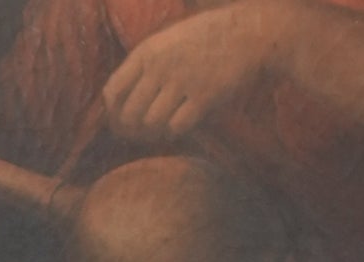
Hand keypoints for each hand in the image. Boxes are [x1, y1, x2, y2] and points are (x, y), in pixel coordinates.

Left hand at [104, 2, 285, 140]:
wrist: (251, 31)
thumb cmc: (207, 38)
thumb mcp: (169, 41)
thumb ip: (144, 66)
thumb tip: (114, 105)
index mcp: (148, 51)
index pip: (112, 92)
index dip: (114, 113)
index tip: (124, 120)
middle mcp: (161, 65)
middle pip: (130, 115)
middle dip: (136, 127)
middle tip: (148, 128)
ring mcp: (182, 80)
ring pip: (152, 123)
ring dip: (159, 127)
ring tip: (172, 117)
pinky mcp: (204, 96)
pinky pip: (177, 128)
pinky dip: (179, 129)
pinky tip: (188, 118)